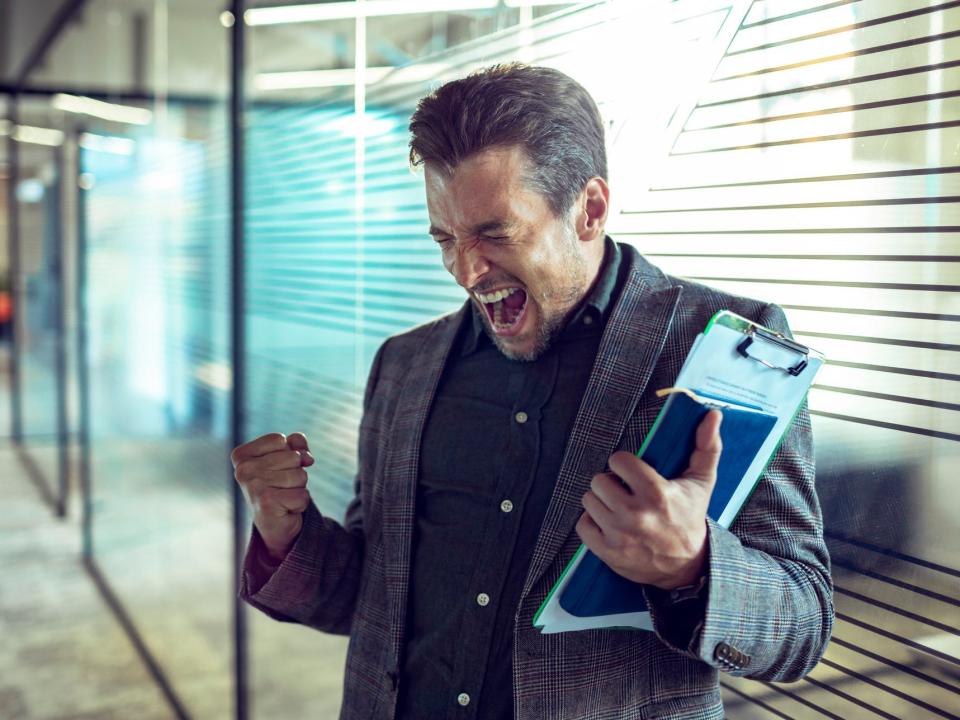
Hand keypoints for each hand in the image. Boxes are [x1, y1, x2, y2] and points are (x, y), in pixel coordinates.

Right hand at [232, 432, 315, 560]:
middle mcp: (243, 470)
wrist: (275, 525)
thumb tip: (306, 457)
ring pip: (300, 476)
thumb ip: (297, 446)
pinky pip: (302, 495)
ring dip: (299, 488)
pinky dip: (300, 503)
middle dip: (296, 472)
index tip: (277, 470)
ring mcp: (253, 487)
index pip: (280, 439)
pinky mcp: (267, 503)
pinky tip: (286, 509)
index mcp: (241, 456)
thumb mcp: (287, 460)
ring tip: (284, 497)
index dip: (288, 453)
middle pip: (293, 457)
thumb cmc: (279, 487)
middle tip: (281, 487)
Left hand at [575, 410, 721, 589]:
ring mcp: (620, 535)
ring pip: (588, 500)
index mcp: (656, 493)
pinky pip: (582, 525)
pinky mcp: (608, 552)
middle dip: (610, 483)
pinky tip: (609, 524)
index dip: (623, 464)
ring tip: (618, 506)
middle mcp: (635, 514)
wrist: (687, 566)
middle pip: (598, 480)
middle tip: (624, 491)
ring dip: (600, 502)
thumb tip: (713, 414)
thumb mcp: (701, 482)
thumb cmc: (690, 517)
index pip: (617, 460)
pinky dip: (592, 523)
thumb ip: (707, 446)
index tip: (632, 473)